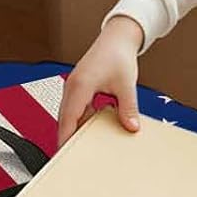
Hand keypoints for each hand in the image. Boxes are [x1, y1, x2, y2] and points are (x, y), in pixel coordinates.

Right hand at [57, 16, 145, 144]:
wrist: (117, 39)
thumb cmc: (118, 55)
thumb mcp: (126, 85)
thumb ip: (128, 108)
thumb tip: (131, 127)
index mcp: (80, 85)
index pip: (68, 118)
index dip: (66, 137)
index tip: (65, 153)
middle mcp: (72, 86)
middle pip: (64, 119)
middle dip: (67, 138)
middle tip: (71, 158)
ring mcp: (73, 87)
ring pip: (68, 115)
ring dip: (73, 129)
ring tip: (81, 149)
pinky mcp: (78, 88)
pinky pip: (75, 109)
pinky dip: (80, 121)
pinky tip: (90, 131)